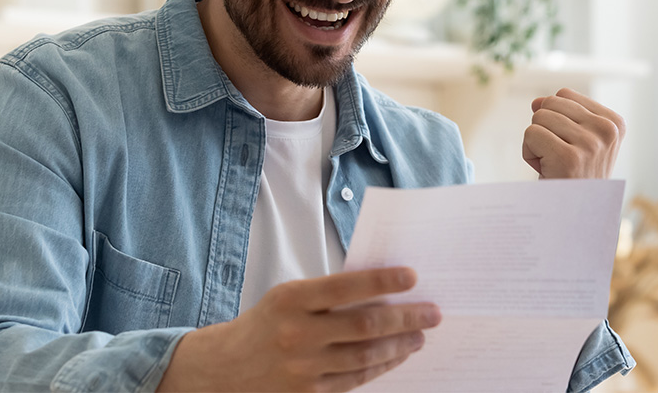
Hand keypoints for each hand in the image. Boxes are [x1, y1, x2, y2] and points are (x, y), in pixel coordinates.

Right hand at [158, 267, 439, 391]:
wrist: (224, 369)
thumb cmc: (265, 324)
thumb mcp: (287, 297)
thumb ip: (328, 294)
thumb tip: (383, 291)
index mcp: (291, 300)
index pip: (346, 287)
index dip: (382, 282)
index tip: (412, 277)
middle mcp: (297, 335)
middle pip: (364, 326)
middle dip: (405, 319)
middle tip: (432, 312)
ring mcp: (303, 369)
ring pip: (366, 357)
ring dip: (400, 345)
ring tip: (421, 335)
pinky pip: (355, 380)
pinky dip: (381, 366)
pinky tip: (398, 355)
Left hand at [521, 88, 625, 179]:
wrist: (576, 218)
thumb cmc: (574, 177)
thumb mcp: (575, 141)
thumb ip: (560, 115)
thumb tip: (536, 101)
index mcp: (615, 123)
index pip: (564, 95)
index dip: (555, 119)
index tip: (570, 145)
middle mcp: (607, 130)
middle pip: (550, 103)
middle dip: (544, 129)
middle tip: (557, 157)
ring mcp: (590, 144)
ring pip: (538, 117)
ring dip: (536, 142)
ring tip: (553, 164)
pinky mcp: (569, 158)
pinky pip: (530, 134)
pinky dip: (528, 153)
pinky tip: (544, 169)